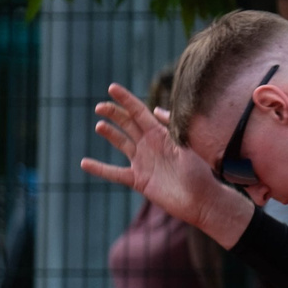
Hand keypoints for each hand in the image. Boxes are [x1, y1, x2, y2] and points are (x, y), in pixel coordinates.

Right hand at [83, 83, 255, 244]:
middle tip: (100, 107)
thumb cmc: (201, 171)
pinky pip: (115, 173)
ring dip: (110, 134)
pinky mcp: (138, 180)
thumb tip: (155, 109)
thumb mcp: (188, 144)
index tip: (112, 87)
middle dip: (114, 113)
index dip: (126, 100)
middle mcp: (149, 145)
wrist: (203, 200)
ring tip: (99, 125)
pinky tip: (84, 163)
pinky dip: (100, 169)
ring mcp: (142, 162)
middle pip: (127, 124)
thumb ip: (173, 126)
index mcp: (161, 134)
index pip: (139, 112)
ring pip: (121, 143)